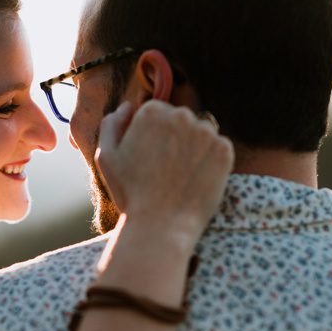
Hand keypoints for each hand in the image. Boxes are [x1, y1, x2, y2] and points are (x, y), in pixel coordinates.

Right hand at [95, 100, 233, 243]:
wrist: (162, 225)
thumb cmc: (131, 193)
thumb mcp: (107, 156)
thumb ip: (112, 124)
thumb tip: (129, 105)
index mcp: (152, 111)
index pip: (159, 112)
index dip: (154, 136)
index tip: (151, 158)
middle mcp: (181, 114)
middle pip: (182, 120)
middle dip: (176, 138)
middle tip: (166, 169)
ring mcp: (206, 131)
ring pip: (203, 133)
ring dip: (196, 148)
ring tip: (182, 176)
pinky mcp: (225, 150)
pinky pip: (219, 149)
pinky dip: (212, 162)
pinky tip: (198, 180)